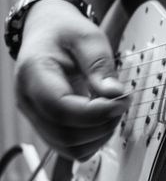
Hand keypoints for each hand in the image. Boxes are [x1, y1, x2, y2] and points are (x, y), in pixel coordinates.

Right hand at [16, 0, 129, 159]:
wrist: (48, 32)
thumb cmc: (65, 33)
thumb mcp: (88, 37)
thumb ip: (100, 65)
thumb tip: (114, 94)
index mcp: (34, 74)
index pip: (60, 109)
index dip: (96, 113)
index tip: (122, 101)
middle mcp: (29, 101)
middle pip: (65, 135)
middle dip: (102, 125)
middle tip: (122, 103)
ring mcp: (36, 117)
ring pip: (69, 148)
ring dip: (100, 135)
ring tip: (112, 109)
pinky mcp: (48, 126)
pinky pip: (71, 149)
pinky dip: (93, 140)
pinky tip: (102, 119)